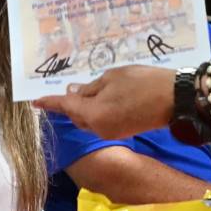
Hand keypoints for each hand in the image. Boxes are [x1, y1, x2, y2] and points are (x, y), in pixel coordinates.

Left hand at [35, 65, 175, 138]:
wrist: (175, 99)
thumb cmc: (143, 83)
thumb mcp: (112, 77)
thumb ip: (90, 87)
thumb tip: (75, 92)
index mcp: (94, 115)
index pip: (66, 106)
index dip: (50, 103)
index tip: (35, 101)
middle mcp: (99, 129)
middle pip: (76, 116)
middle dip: (68, 104)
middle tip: (64, 88)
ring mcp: (112, 132)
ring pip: (89, 120)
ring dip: (83, 107)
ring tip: (84, 89)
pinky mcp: (123, 131)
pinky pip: (101, 121)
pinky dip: (96, 111)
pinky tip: (101, 97)